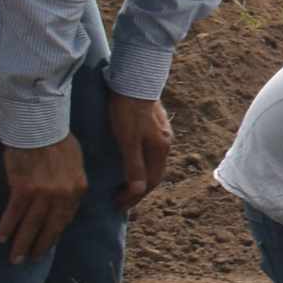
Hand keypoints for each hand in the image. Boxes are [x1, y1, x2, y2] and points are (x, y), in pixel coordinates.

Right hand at [0, 138, 88, 262]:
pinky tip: (0, 237)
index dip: (54, 234)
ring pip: (31, 225)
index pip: (66, 219)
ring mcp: (43, 193)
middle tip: (29, 260)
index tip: (46, 244)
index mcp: (77, 189)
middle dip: (39, 246)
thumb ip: (71, 183)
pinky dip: (7, 226)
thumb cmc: (57, 139)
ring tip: (15, 258)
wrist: (39, 125)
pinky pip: (14, 213)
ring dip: (22, 243)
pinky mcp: (23, 189)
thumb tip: (63, 199)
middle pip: (50, 227)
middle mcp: (62, 195)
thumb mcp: (75, 163)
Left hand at [108, 93, 172, 212]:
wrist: (135, 78)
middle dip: (138, 190)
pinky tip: (131, 159)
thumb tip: (138, 191)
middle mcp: (165, 143)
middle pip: (153, 174)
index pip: (150, 182)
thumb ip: (134, 165)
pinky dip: (140, 162)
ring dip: (140, 176)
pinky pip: (150, 150)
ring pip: (152, 162)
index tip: (117, 205)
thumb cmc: (127, 109)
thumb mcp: (128, 140)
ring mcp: (162, 132)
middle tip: (120, 200)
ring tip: (125, 183)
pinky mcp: (155, 123)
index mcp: (160, 149)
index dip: (134, 197)